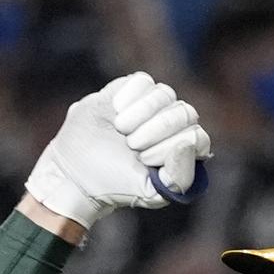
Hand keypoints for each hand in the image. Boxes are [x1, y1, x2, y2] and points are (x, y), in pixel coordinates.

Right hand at [24, 72, 209, 228]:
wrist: (76, 171)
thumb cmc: (115, 184)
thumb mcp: (150, 192)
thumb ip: (179, 177)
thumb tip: (188, 143)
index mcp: (182, 153)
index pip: (197, 138)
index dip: (172, 146)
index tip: (144, 158)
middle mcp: (173, 127)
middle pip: (185, 112)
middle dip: (157, 129)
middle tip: (132, 144)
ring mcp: (154, 105)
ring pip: (165, 94)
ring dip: (142, 113)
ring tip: (121, 130)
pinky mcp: (132, 90)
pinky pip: (144, 81)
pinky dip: (129, 96)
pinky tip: (115, 111)